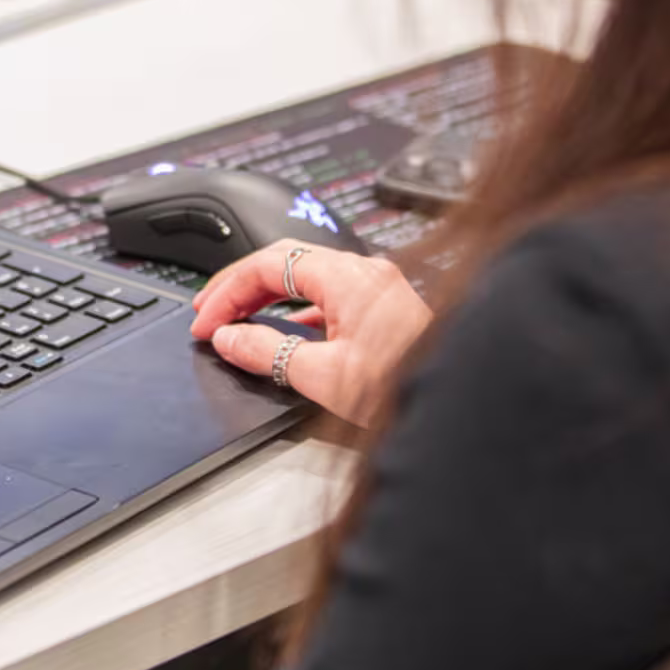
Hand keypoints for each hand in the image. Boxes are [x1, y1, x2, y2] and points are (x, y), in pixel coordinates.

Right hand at [189, 241, 431, 428]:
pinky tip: (283, 333)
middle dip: (241, 287)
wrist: (463, 406)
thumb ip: (267, 352)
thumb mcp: (323, 376)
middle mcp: (365, 273)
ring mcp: (377, 288)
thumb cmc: (406, 387)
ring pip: (306, 278)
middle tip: (210, 313)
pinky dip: (295, 311)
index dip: (227, 292)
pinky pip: (327, 297)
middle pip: (284, 263)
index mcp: (348, 277)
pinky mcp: (384, 309)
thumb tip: (229, 339)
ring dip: (267, 298)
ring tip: (237, 321)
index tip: (206, 321)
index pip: (268, 265)